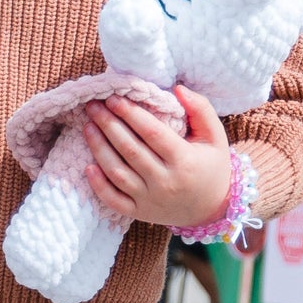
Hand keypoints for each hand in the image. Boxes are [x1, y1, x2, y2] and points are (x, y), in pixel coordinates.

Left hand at [82, 85, 231, 228]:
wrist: (213, 209)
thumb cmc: (212, 167)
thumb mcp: (215, 137)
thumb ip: (200, 109)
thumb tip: (177, 88)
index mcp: (184, 160)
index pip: (152, 133)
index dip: (130, 114)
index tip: (114, 98)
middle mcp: (166, 182)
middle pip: (130, 150)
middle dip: (108, 125)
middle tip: (93, 106)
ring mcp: (150, 199)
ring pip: (118, 173)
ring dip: (99, 148)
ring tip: (88, 126)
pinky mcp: (140, 213)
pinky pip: (114, 200)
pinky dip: (99, 185)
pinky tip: (88, 166)